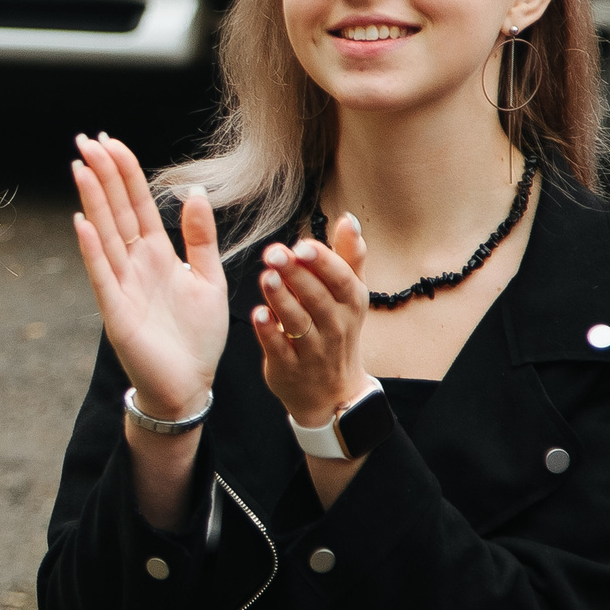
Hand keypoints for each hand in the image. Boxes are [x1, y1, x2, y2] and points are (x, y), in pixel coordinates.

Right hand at [71, 133, 227, 426]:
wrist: (189, 385)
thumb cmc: (197, 337)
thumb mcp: (209, 279)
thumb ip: (200, 237)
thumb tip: (193, 191)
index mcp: (157, 254)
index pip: (136, 203)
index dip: (125, 172)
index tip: (110, 141)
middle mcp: (135, 264)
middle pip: (116, 210)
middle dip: (103, 174)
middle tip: (85, 139)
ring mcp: (122, 285)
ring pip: (105, 233)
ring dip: (92, 200)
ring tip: (81, 167)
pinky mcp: (116, 311)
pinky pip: (102, 274)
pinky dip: (92, 249)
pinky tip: (83, 222)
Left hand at [248, 216, 375, 430]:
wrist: (331, 391)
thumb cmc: (336, 329)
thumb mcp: (350, 295)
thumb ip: (348, 257)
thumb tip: (350, 219)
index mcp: (351, 304)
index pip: (342, 280)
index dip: (324, 262)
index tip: (303, 244)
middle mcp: (335, 326)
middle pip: (318, 299)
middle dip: (298, 275)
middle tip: (274, 252)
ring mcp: (313, 350)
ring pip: (298, 323)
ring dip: (282, 299)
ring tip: (266, 277)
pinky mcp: (289, 368)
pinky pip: (279, 349)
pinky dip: (269, 332)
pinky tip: (258, 314)